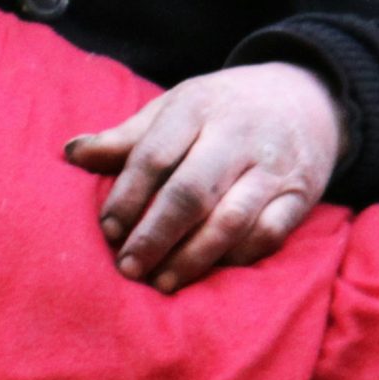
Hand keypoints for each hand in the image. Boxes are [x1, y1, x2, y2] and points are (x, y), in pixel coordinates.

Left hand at [62, 62, 346, 293]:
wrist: (307, 97)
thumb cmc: (222, 109)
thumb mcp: (176, 108)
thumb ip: (127, 137)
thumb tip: (71, 153)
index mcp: (197, 108)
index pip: (154, 156)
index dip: (127, 197)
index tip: (107, 230)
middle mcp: (237, 135)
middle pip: (191, 192)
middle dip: (155, 235)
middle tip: (128, 267)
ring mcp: (273, 167)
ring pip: (230, 220)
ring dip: (192, 258)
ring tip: (162, 282)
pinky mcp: (300, 195)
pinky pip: (268, 235)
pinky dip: (236, 258)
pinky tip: (209, 273)